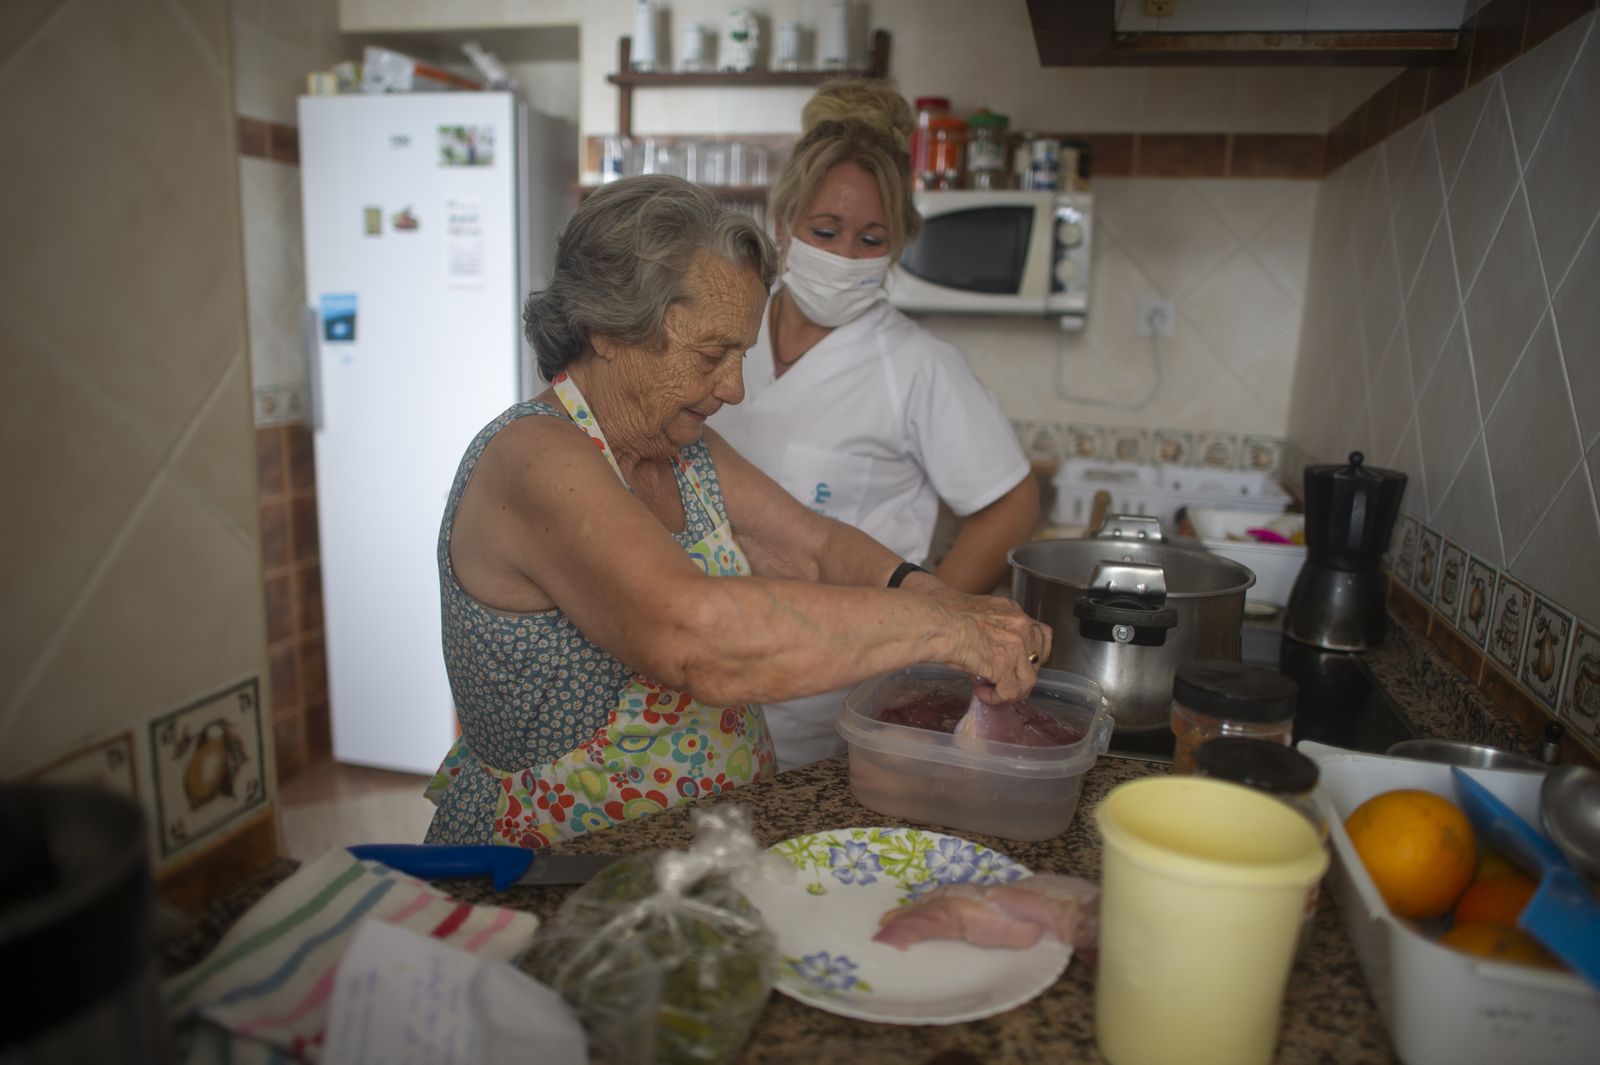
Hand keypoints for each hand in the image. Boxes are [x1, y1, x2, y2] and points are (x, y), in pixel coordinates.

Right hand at [936, 593, 1052, 701]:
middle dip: (1019, 672)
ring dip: (1009, 688)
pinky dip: (996, 698)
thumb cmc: (939, 614)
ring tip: (989, 688)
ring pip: (1028, 680)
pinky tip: (981, 692)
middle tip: (996, 677)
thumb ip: (985, 625)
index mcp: (1011, 609)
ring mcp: (1017, 646)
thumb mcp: (971, 610)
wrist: (934, 622)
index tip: (1012, 662)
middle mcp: (1020, 625)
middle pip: (1038, 658)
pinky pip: (1011, 692)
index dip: (1026, 654)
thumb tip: (977, 641)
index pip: (1037, 634)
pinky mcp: (1005, 666)